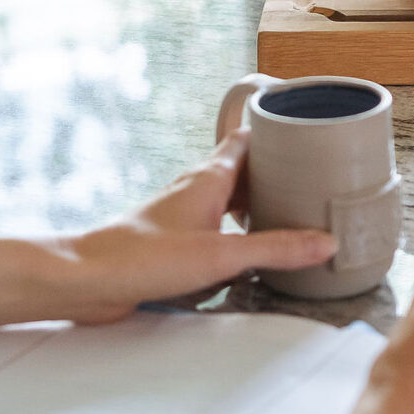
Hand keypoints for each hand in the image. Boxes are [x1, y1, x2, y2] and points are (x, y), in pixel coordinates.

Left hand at [56, 133, 334, 321]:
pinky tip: (246, 254)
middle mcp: (193, 191)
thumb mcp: (221, 255)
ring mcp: (181, 215)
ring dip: (254, 206)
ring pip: (226, 201)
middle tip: (311, 184)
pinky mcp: (171, 242)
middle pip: (241, 172)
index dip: (276, 134)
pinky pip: (213, 228)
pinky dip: (235, 233)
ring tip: (287, 217)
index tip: (306, 134)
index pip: (246, 141)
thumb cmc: (144, 257)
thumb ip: (275, 249)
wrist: (89, 278)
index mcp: (208, 179)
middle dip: (274, 176)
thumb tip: (325, 242)